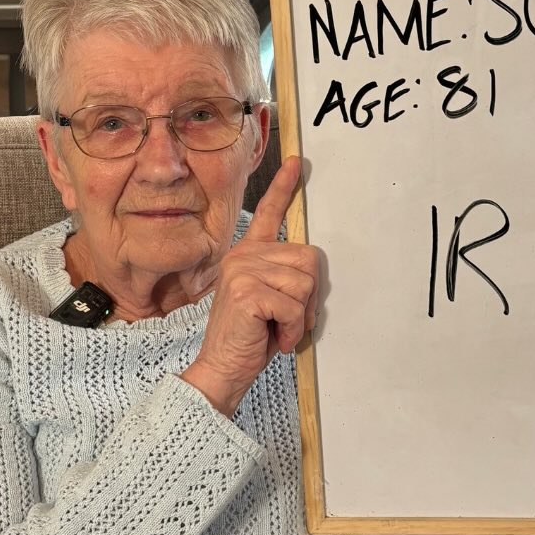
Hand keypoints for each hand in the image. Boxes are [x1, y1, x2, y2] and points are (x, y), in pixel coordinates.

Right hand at [181, 157, 317, 415]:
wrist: (222, 370)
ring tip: (276, 329)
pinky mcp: (246, 291)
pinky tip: (273, 337)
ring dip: (300, 317)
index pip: (269, 215)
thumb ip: (285, 278)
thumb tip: (312, 268)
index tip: (297, 163)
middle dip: (308, 297)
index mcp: (247, 256)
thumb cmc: (250, 340)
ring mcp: (242, 271)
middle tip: (286, 320)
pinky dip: (293, 329)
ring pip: (305, 283)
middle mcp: (242, 257)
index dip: (283, 188)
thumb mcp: (272, 302)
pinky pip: (295, 306)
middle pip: (309, 259)